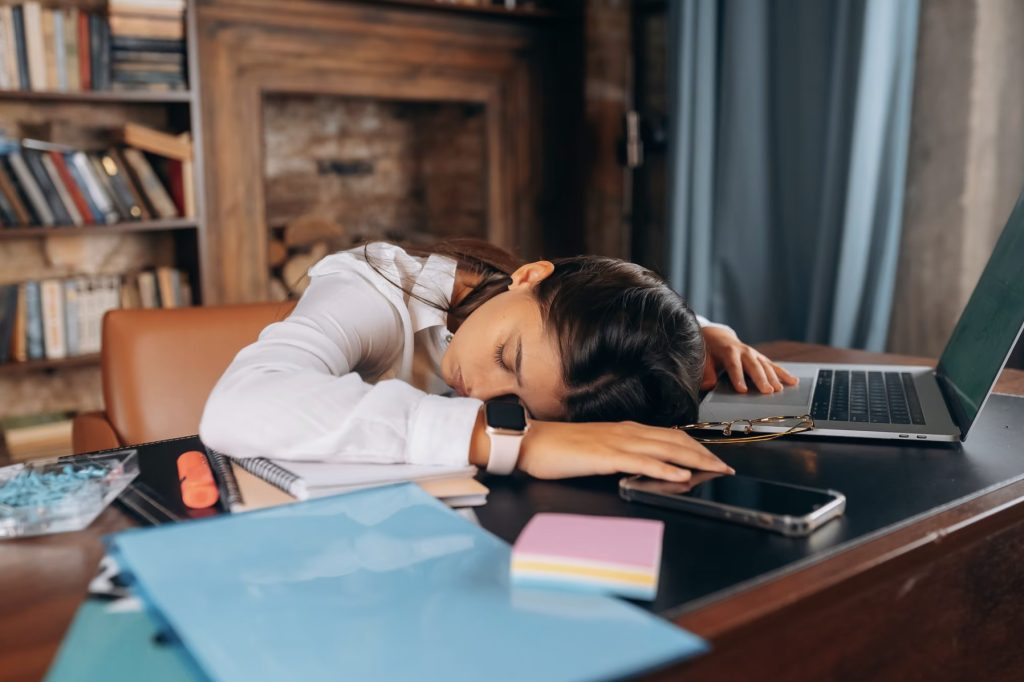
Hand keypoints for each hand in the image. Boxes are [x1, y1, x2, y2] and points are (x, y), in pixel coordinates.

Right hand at [516, 420, 733, 481]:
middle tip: (725, 468)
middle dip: (705, 454)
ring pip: (666, 449)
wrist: (531, 442)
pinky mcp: (606, 456)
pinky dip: (665, 468)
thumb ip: (619, 454)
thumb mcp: (595, 449)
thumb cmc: (558, 448)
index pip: (670, 436)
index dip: (696, 447)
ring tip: (715, 470)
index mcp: (625, 430)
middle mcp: (626, 432)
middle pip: (675, 440)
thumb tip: (641, 465)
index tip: (715, 459)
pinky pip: (642, 462)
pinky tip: (681, 475)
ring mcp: (617, 442)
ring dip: (694, 460)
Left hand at [701, 326, 798, 393]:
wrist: (718, 336)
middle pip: (754, 366)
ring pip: (766, 365)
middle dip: (761, 379)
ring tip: (779, 390)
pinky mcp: (761, 358)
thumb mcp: (704, 358)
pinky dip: (784, 374)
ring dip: (774, 378)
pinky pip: (774, 366)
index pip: (734, 365)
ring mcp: (754, 354)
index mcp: (729, 351)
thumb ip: (706, 372)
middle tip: (767, 392)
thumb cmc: (709, 350)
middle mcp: (744, 351)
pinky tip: (793, 381)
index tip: (742, 390)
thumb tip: (708, 385)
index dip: (738, 377)